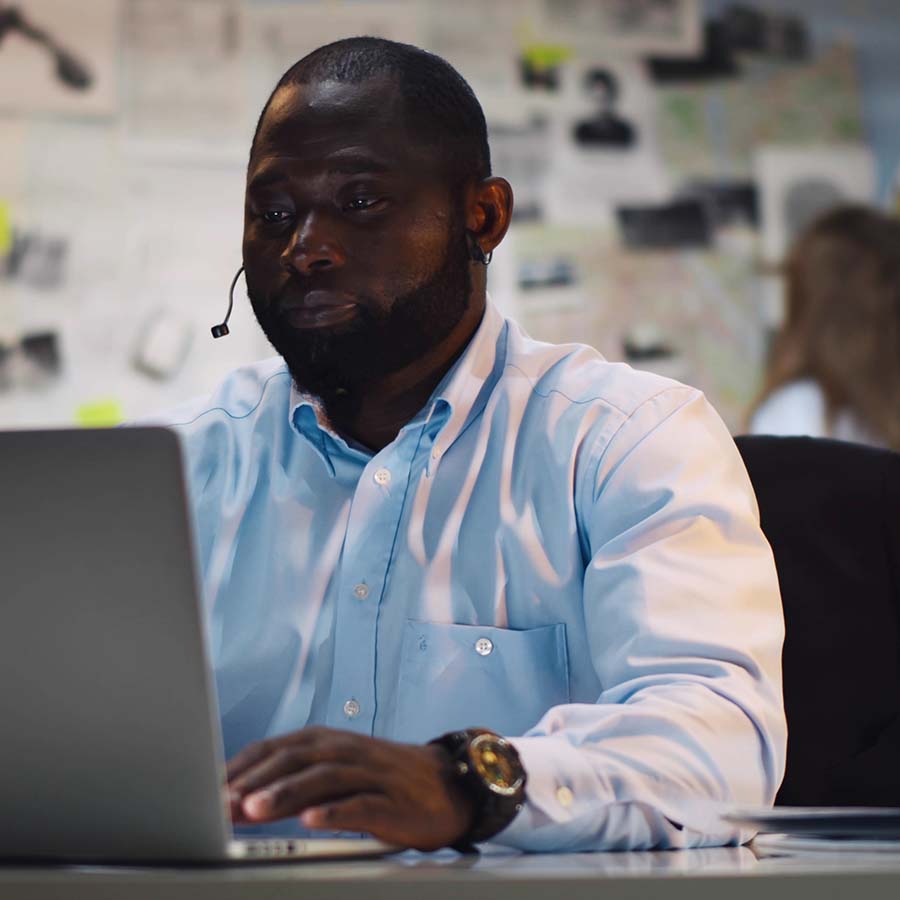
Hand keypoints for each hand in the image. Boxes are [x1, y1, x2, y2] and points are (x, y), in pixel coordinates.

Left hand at [226, 726, 475, 850]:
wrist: (449, 783)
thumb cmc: (384, 778)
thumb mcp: (338, 769)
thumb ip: (297, 778)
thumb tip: (242, 797)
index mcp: (328, 741)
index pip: (275, 747)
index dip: (242, 766)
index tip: (209, 788)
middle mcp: (346, 750)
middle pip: (294, 759)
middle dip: (254, 780)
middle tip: (221, 802)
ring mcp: (370, 774)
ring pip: (322, 778)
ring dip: (285, 793)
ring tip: (253, 810)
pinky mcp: (391, 801)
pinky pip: (360, 804)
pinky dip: (334, 811)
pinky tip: (311, 822)